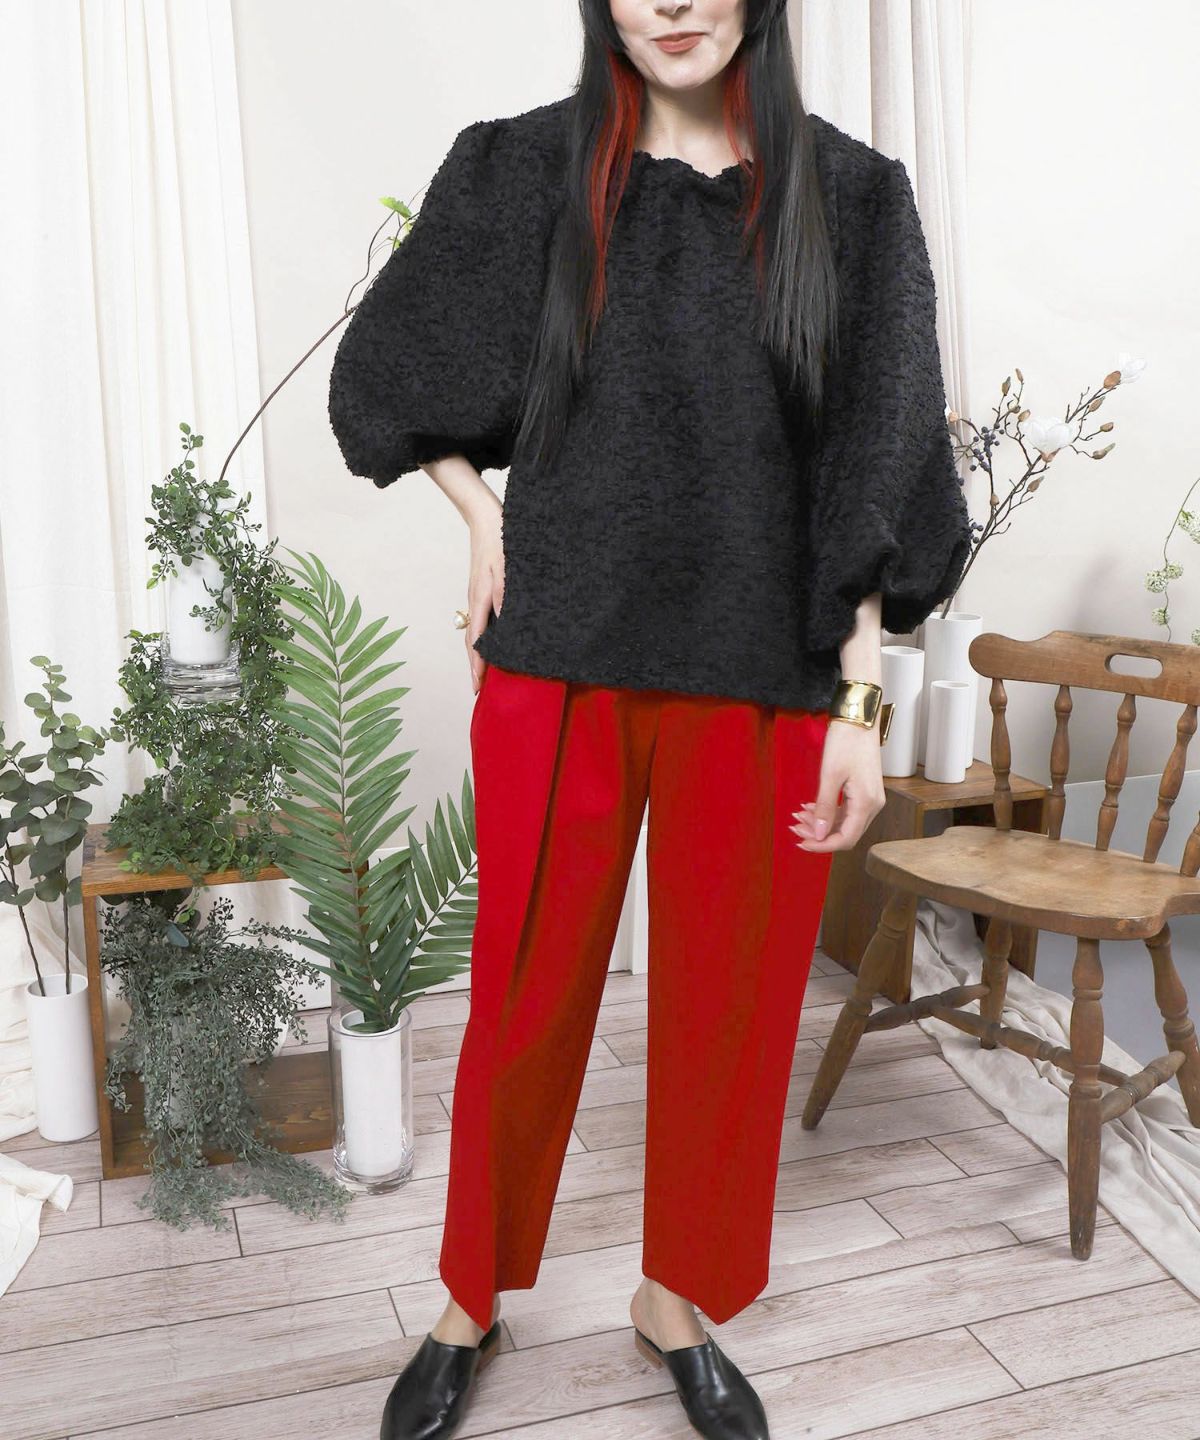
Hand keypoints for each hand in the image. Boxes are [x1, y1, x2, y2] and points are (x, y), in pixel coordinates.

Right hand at [466, 502, 503, 693]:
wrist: (485, 516)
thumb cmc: (500, 539)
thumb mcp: (507, 566)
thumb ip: (506, 594)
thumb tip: (505, 623)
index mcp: (482, 598)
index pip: (477, 639)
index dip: (478, 664)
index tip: (477, 685)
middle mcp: (476, 600)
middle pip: (473, 639)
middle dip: (475, 665)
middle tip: (478, 688)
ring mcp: (478, 594)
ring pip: (476, 630)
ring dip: (479, 652)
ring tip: (484, 671)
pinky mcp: (482, 588)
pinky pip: (481, 618)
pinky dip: (484, 636)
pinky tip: (492, 640)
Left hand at [791, 717, 886, 852]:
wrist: (858, 718)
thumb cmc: (846, 742)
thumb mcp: (830, 776)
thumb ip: (825, 808)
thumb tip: (819, 834)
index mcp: (866, 804)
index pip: (846, 838)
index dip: (823, 845)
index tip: (801, 842)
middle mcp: (873, 805)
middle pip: (845, 833)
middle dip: (819, 834)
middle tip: (794, 826)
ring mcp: (870, 798)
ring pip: (844, 822)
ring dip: (821, 823)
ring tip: (798, 815)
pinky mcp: (864, 791)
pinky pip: (846, 810)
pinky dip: (828, 812)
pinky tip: (810, 808)